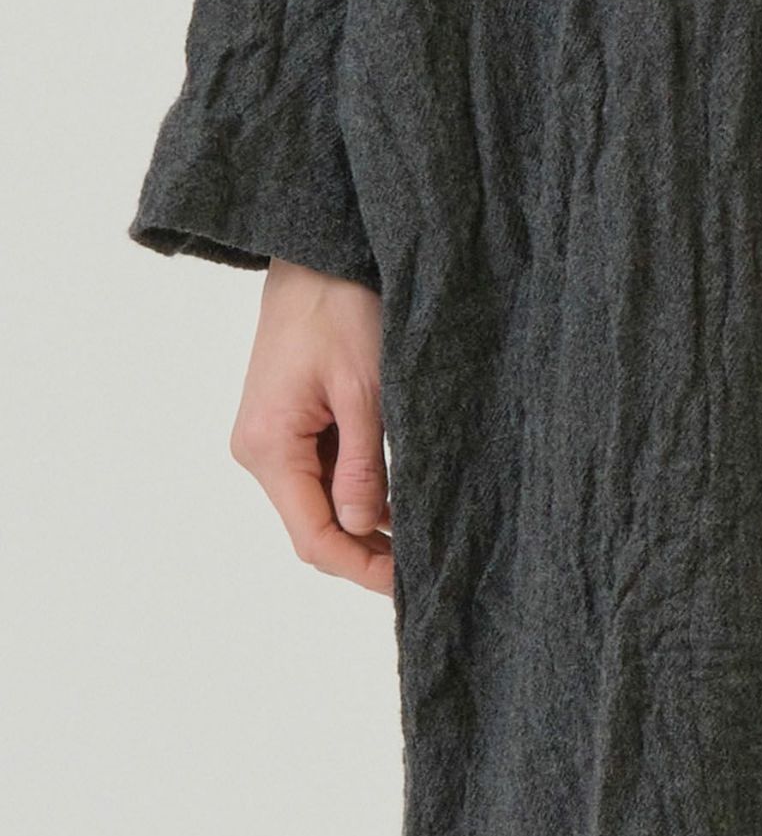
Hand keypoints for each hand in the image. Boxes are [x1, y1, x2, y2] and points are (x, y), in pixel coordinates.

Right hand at [229, 257, 392, 596]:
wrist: (316, 251)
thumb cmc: (340, 306)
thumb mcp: (364, 390)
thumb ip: (363, 465)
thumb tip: (364, 528)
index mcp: (269, 446)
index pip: (313, 536)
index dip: (361, 567)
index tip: (410, 583)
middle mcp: (260, 451)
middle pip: (314, 527)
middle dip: (367, 551)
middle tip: (427, 565)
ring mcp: (273, 440)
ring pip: (321, 505)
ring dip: (367, 525)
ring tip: (423, 539)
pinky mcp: (290, 426)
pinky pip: (324, 476)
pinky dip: (361, 493)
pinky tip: (401, 503)